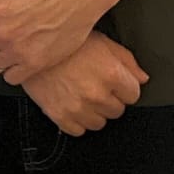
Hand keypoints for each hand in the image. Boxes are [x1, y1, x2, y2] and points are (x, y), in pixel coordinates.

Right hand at [21, 33, 148, 136]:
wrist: (31, 47)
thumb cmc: (67, 42)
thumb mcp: (102, 42)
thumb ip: (126, 61)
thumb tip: (142, 78)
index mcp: (112, 74)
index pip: (134, 95)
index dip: (125, 87)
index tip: (115, 82)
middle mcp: (97, 94)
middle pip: (117, 111)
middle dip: (110, 99)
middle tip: (96, 84)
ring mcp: (78, 108)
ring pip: (99, 123)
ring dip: (94, 112)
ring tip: (83, 94)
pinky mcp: (60, 116)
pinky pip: (78, 131)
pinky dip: (76, 120)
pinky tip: (72, 103)